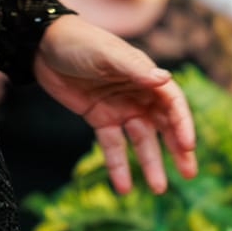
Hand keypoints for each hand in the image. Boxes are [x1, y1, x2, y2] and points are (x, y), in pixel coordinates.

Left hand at [33, 14, 197, 193]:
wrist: (43, 45)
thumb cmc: (80, 41)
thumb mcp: (106, 54)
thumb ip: (134, 68)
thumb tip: (165, 79)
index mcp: (144, 75)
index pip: (171, 102)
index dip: (182, 123)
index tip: (188, 146)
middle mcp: (137, 94)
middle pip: (163, 125)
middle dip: (176, 149)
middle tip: (188, 173)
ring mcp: (119, 108)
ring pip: (140, 140)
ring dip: (150, 163)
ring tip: (158, 188)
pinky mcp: (99, 119)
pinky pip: (112, 146)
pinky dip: (118, 166)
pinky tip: (122, 187)